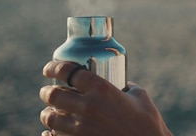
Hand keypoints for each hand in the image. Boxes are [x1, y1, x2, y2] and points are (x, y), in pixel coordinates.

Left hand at [39, 61, 171, 135]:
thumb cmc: (148, 124)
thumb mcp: (141, 98)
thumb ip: (127, 88)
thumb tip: (123, 86)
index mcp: (102, 89)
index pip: (68, 71)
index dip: (54, 67)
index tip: (49, 69)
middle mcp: (88, 107)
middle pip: (53, 94)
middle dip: (47, 92)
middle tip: (48, 92)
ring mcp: (81, 129)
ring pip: (50, 118)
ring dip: (47, 114)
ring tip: (50, 113)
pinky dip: (49, 134)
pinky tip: (51, 133)